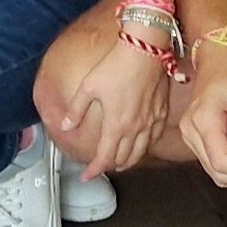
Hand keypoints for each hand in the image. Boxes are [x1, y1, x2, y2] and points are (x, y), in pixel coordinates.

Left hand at [58, 32, 174, 180]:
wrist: (145, 50)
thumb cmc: (117, 66)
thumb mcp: (88, 87)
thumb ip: (76, 110)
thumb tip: (66, 126)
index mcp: (115, 125)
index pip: (104, 158)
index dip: (94, 170)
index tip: (86, 176)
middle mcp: (135, 129)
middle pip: (123, 159)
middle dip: (110, 166)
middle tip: (100, 166)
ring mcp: (151, 122)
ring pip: (140, 152)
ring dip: (128, 161)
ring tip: (119, 162)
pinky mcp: (161, 113)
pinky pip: (153, 139)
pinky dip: (145, 147)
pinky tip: (141, 144)